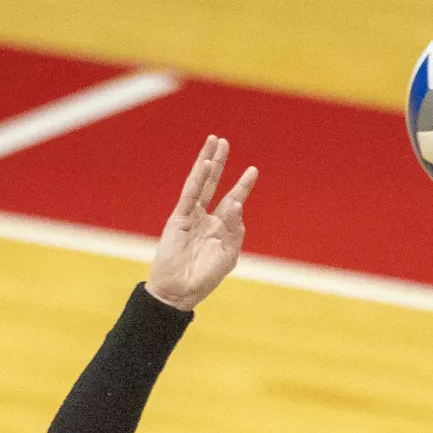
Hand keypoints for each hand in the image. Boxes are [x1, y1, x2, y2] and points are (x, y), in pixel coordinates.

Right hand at [146, 135, 258, 311]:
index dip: (242, 185)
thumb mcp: (228, 255)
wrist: (180, 290)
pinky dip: (198, 180)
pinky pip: (190, 195)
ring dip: (207, 162)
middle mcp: (206, 218)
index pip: (233, 200)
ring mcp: (191, 216)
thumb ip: (234, 230)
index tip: (253, 169)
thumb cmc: (205, 278)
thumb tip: (236, 204)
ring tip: (214, 142)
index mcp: (221, 228)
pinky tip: (205, 164)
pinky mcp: (178, 218)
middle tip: (224, 142)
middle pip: (214, 183)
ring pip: (200, 183)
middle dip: (220, 163)